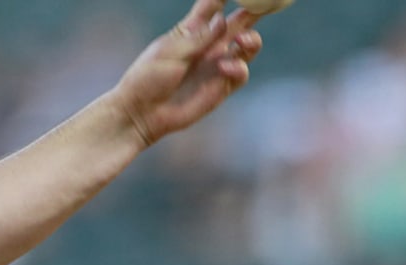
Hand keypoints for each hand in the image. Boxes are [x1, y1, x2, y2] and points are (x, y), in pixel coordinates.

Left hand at [110, 0, 262, 145]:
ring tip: (243, 40)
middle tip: (265, 4)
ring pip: (247, 46)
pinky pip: (241, 73)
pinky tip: (225, 67)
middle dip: (253, 11)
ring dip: (251, 39)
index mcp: (192, 30)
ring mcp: (217, 65)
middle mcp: (209, 45)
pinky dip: (239, 68)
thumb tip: (223, 19)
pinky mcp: (221, 86)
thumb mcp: (170, 52)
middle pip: (239, 22)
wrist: (141, 113)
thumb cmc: (148, 79)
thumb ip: (199, 37)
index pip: (214, 6)